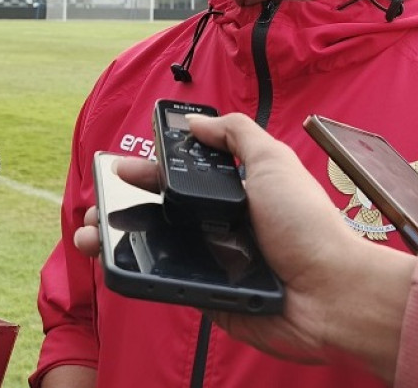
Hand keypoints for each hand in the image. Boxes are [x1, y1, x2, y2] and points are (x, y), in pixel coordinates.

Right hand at [75, 115, 414, 380]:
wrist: (327, 292)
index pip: (176, 178)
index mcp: (231, 193)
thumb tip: (195, 122)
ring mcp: (210, 262)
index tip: (115, 170)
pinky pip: (166, 282)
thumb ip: (236, 135)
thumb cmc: (305, 225)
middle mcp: (217, 225)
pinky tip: (114, 266)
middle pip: (155, 214)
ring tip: (89, 240)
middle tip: (93, 211)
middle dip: (116, 209)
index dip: (144, 172)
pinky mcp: (206, 294)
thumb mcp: (274, 161)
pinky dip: (137, 275)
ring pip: (152, 248)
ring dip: (114, 243)